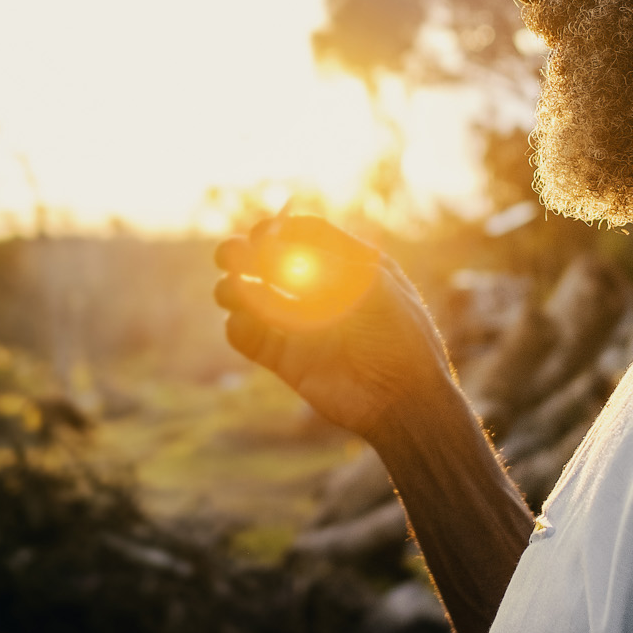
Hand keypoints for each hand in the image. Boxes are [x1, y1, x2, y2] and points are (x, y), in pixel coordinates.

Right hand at [214, 215, 462, 443]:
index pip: (306, 236)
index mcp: (350, 268)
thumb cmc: (399, 336)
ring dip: (235, 291)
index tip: (263, 235)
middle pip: (272, 265)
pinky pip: (253, 340)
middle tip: (227, 255)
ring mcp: (304, 328)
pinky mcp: (289, 361)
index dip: (280, 231)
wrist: (405, 401)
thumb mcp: (368, 287)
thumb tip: (270, 248)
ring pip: (254, 300)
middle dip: (245, 256)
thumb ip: (321, 265)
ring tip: (230, 291)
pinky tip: (240, 323)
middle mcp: (323, 293)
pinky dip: (240, 329)